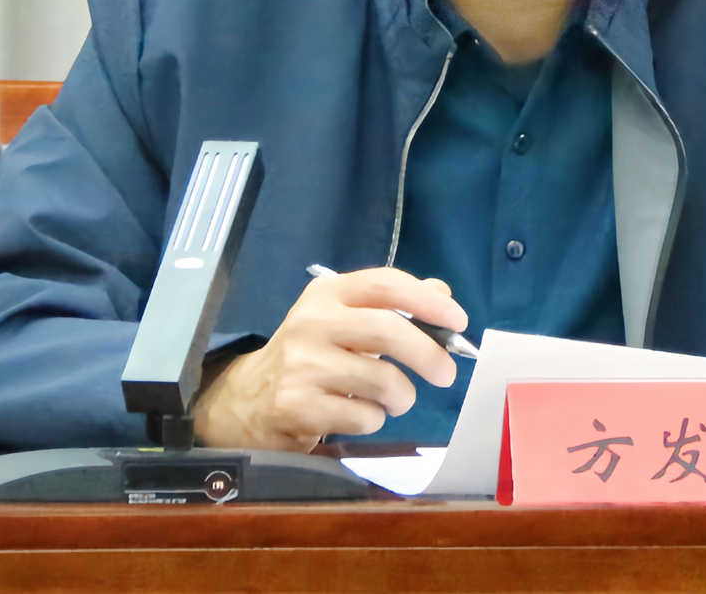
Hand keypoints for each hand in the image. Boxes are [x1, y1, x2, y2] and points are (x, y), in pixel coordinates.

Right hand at [192, 268, 466, 451]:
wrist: (247, 400)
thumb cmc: (310, 355)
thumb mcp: (343, 320)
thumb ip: (391, 306)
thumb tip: (442, 293)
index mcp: (327, 293)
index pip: (385, 284)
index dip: (427, 300)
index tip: (459, 320)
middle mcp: (312, 322)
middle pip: (388, 331)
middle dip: (428, 355)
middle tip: (445, 374)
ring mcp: (302, 365)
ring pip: (381, 381)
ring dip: (401, 397)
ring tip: (392, 399)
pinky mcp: (298, 406)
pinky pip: (363, 417)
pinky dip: (374, 420)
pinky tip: (356, 416)